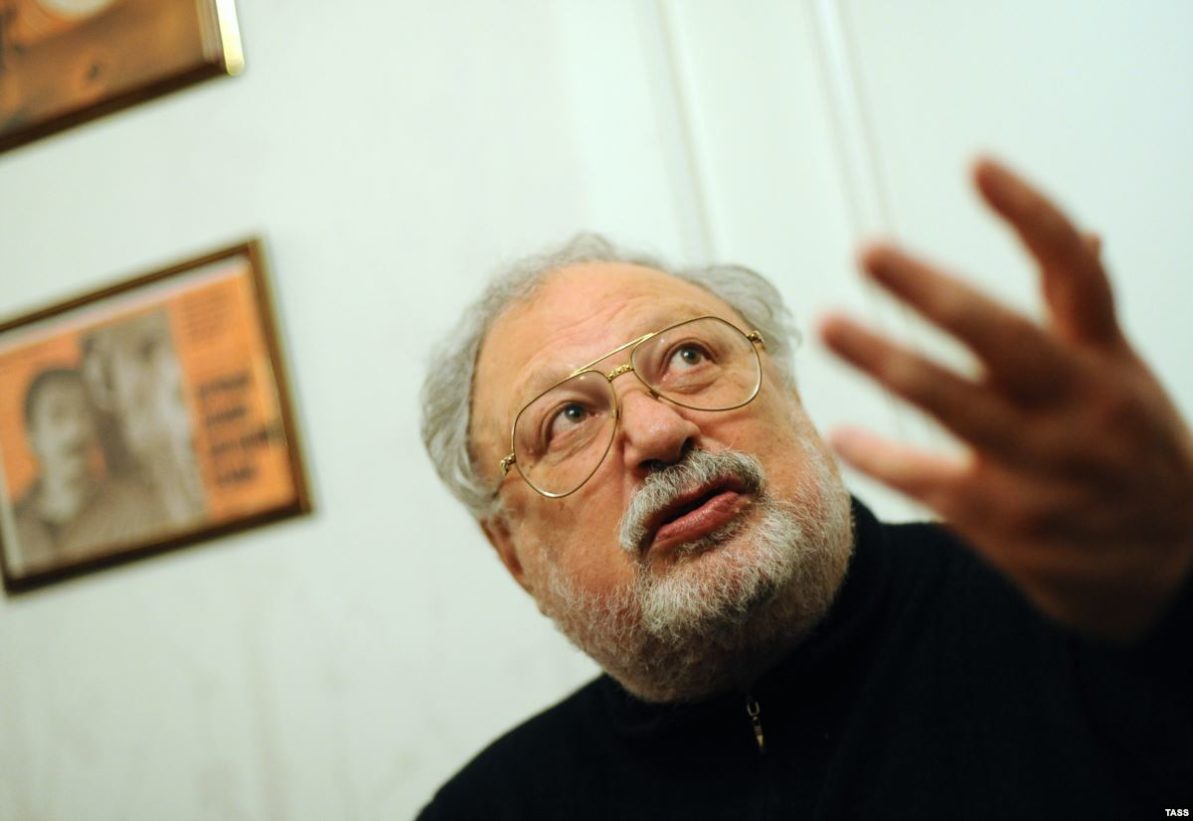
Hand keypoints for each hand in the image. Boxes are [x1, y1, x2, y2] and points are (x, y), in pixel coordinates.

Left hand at [819, 158, 1192, 641]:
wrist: (1175, 572)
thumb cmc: (1135, 457)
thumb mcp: (1127, 381)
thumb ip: (1086, 316)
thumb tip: (1083, 234)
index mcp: (1107, 363)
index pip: (1076, 273)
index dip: (1030, 215)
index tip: (976, 165)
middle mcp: (1080, 407)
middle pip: (1003, 336)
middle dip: (933, 291)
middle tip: (869, 251)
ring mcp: (1046, 467)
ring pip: (958, 405)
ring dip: (889, 362)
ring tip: (830, 323)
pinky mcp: (1012, 524)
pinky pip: (936, 482)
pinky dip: (886, 458)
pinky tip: (844, 434)